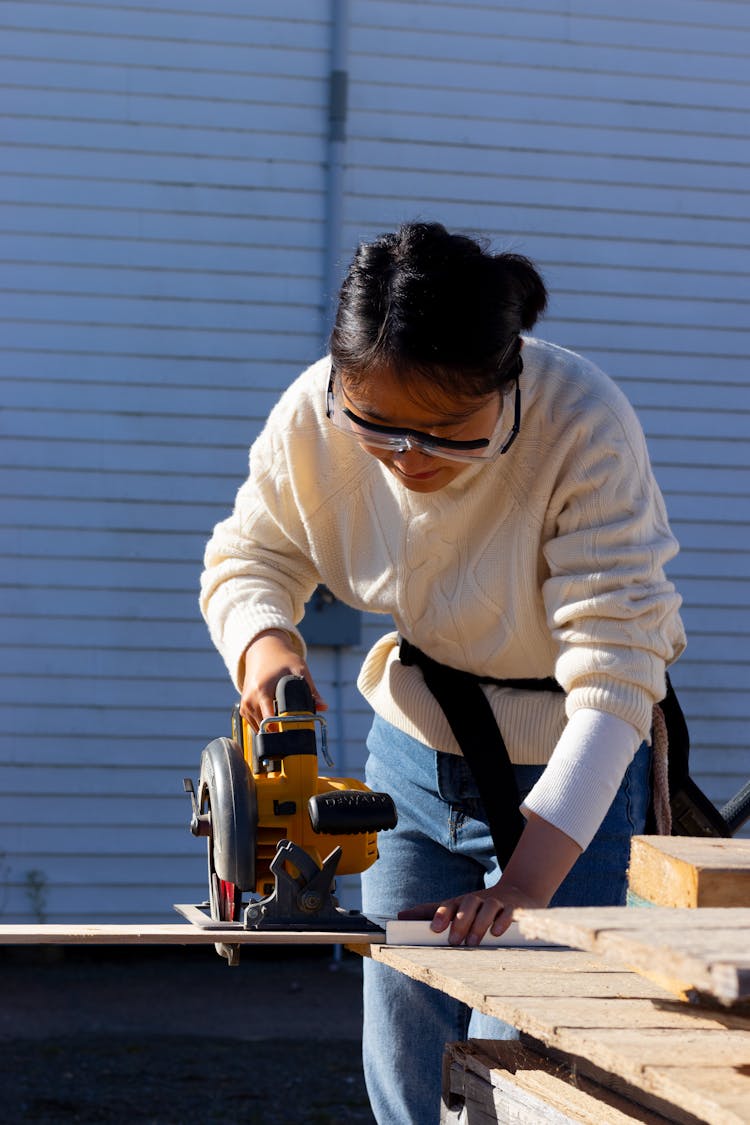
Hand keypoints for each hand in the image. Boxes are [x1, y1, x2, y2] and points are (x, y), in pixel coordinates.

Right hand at [239, 629, 326, 729]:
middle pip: (264, 726)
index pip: (268, 718)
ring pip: (258, 728)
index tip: (294, 730)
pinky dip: (264, 725)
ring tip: (285, 723)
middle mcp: (250, 698)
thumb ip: (311, 690)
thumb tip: (324, 706)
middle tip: (294, 730)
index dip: (282, 727)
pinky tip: (275, 718)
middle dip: (279, 730)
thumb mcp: (299, 670)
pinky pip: (253, 724)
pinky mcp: (243, 707)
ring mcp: (245, 704)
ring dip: (271, 729)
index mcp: (262, 689)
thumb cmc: (282, 660)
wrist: (263, 651)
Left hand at [398, 882, 546, 946]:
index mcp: (463, 901)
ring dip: (479, 923)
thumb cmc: (480, 906)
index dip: (441, 914)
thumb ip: (431, 912)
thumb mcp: (456, 908)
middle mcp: (479, 899)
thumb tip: (400, 915)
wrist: (517, 893)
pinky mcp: (515, 908)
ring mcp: (498, 902)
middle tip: (453, 941)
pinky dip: (502, 921)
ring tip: (473, 942)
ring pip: (488, 907)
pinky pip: (509, 912)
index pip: (450, 904)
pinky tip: (496, 933)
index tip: (434, 929)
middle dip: (460, 921)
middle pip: (468, 903)